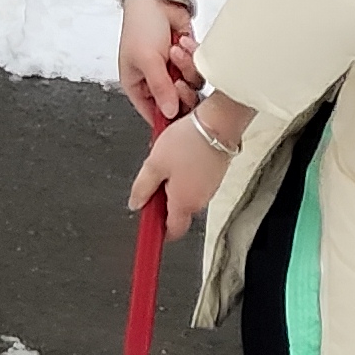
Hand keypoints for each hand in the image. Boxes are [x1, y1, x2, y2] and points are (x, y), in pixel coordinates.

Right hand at [115, 0, 197, 127]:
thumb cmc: (141, 26)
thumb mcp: (147, 60)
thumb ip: (160, 89)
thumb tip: (170, 114)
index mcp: (138, 86)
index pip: (153, 114)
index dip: (167, 119)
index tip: (180, 121)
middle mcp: (156, 81)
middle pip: (178, 104)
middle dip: (180, 90)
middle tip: (178, 81)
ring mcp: (174, 71)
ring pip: (192, 86)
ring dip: (186, 67)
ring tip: (175, 50)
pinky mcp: (188, 60)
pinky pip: (199, 69)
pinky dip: (192, 55)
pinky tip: (182, 41)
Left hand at [125, 96, 248, 238]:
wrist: (219, 122)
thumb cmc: (189, 141)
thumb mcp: (154, 164)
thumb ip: (143, 188)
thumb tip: (135, 203)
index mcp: (184, 203)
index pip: (172, 231)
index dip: (158, 229)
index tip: (147, 221)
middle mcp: (200, 199)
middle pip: (177, 211)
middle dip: (162, 199)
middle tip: (152, 178)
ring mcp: (210, 186)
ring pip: (186, 193)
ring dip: (173, 182)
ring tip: (166, 160)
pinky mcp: (215, 173)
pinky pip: (196, 180)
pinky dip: (185, 172)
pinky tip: (179, 154)